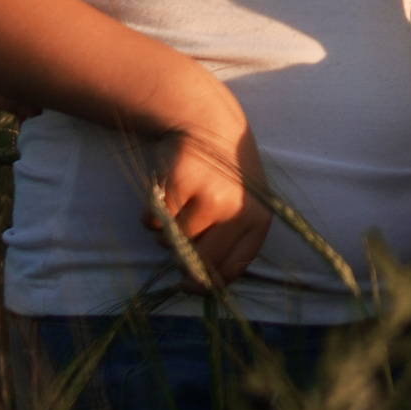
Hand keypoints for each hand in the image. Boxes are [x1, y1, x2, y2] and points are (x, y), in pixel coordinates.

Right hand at [144, 126, 274, 288]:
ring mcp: (209, 195)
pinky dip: (152, 216)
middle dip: (183, 261)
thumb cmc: (225, 174)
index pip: (230, 269)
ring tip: (179, 204)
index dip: (205, 283)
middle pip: (200, 263)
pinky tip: (165, 194)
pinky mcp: (179, 183)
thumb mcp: (241, 206)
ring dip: (167, 232)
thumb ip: (226, 244)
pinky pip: (154, 221)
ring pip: (173, 241)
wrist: (208, 123)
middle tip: (178, 242)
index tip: (187, 284)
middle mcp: (238, 210)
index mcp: (258, 220)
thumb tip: (194, 285)